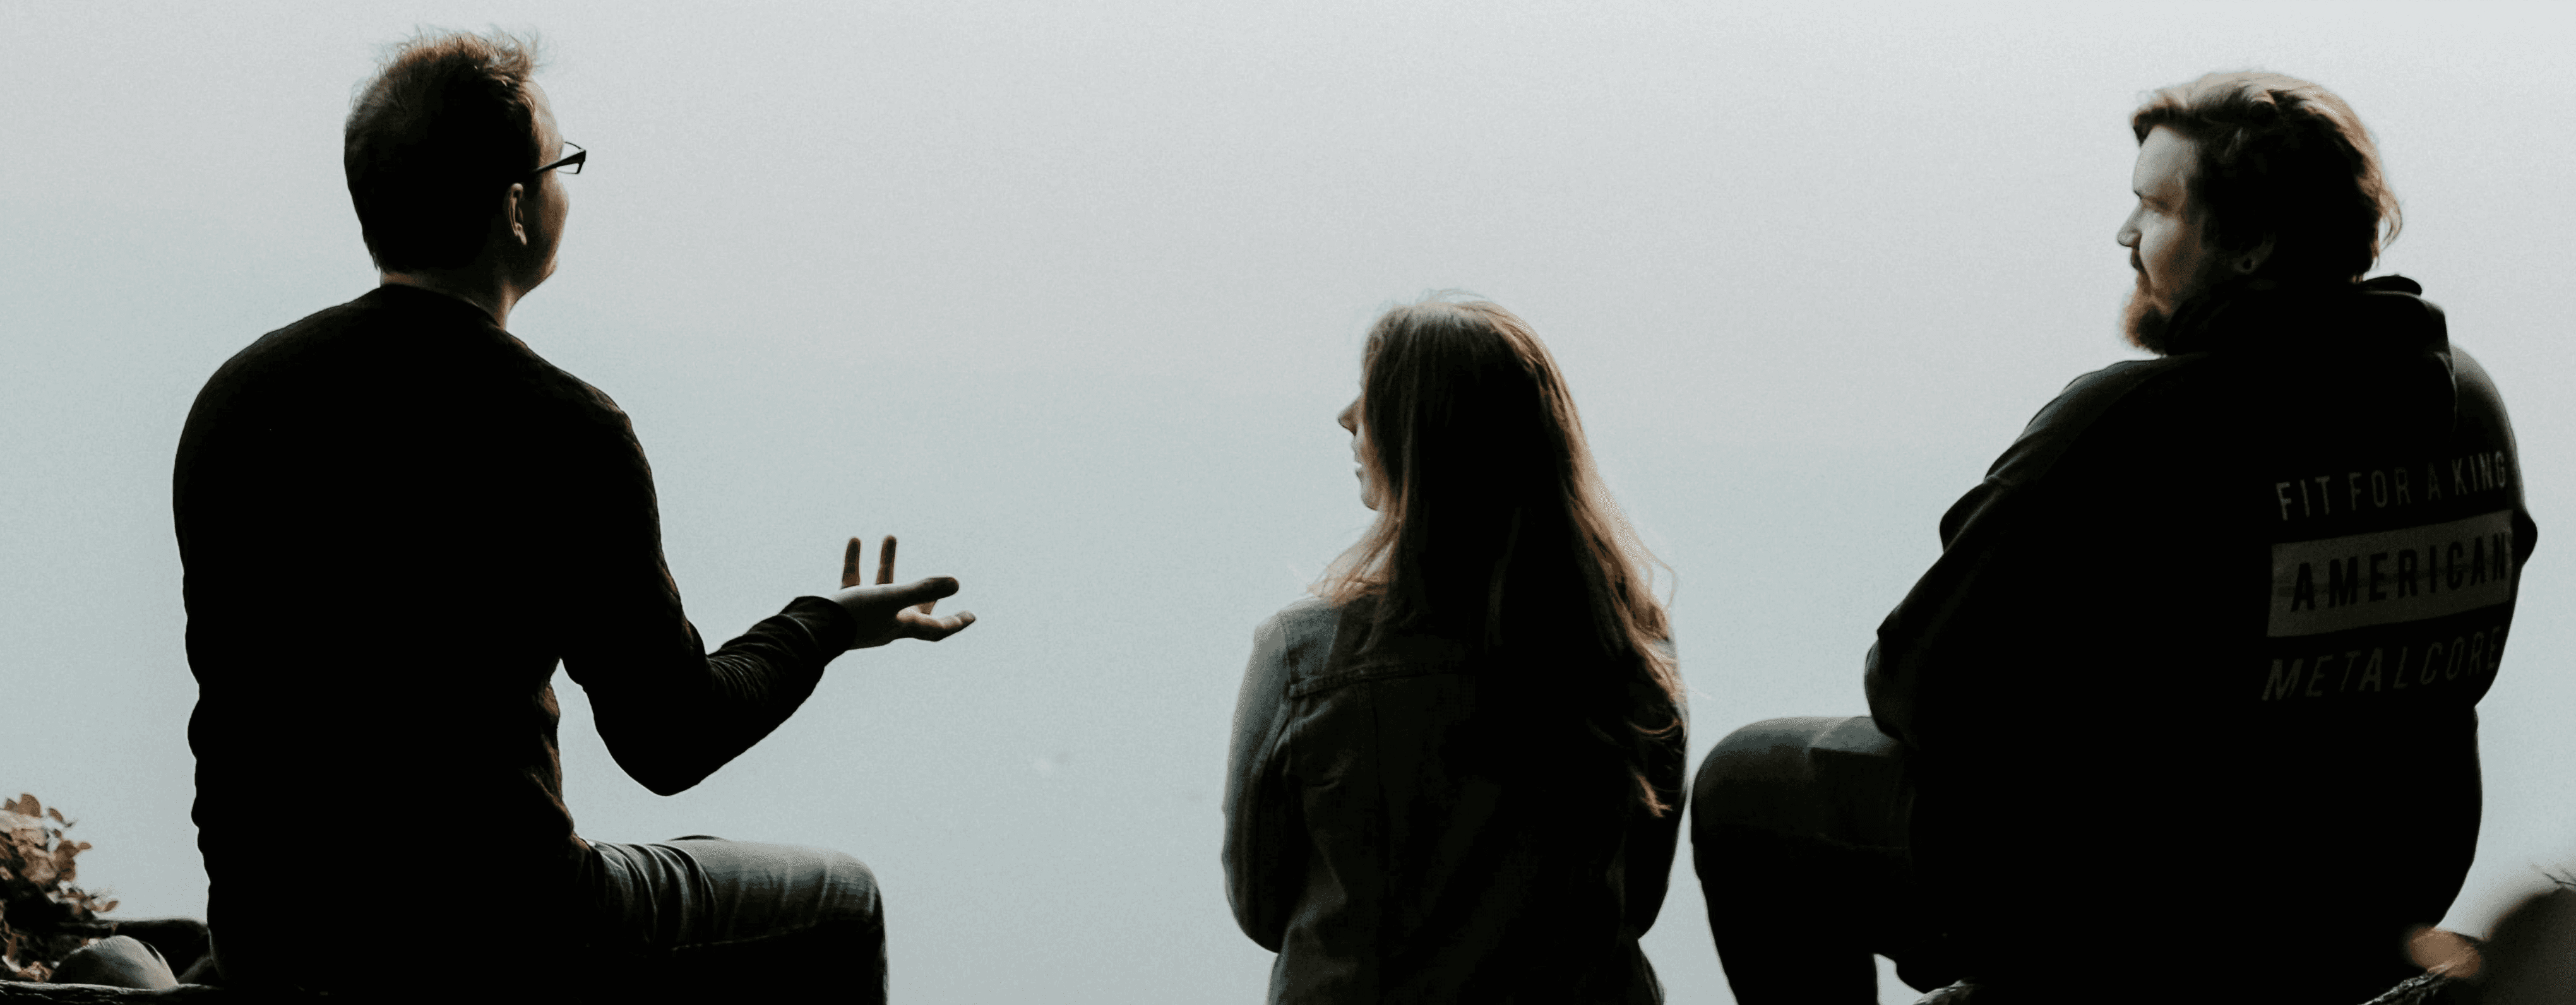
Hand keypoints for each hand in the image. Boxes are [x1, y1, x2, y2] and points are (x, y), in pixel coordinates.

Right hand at [830, 535, 975, 648]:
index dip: (955, 621)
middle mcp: (885, 623)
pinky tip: (855, 540)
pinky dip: (855, 560)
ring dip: (887, 561)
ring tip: (890, 536)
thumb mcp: (891, 598)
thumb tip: (957, 583)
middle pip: (913, 611)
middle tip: (942, 588)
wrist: (810, 631)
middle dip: (927, 597)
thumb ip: (923, 590)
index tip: (972, 615)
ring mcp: (863, 616)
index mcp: (901, 626)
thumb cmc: (853, 617)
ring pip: (881, 587)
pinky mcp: (843, 607)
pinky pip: (853, 580)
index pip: (935, 628)